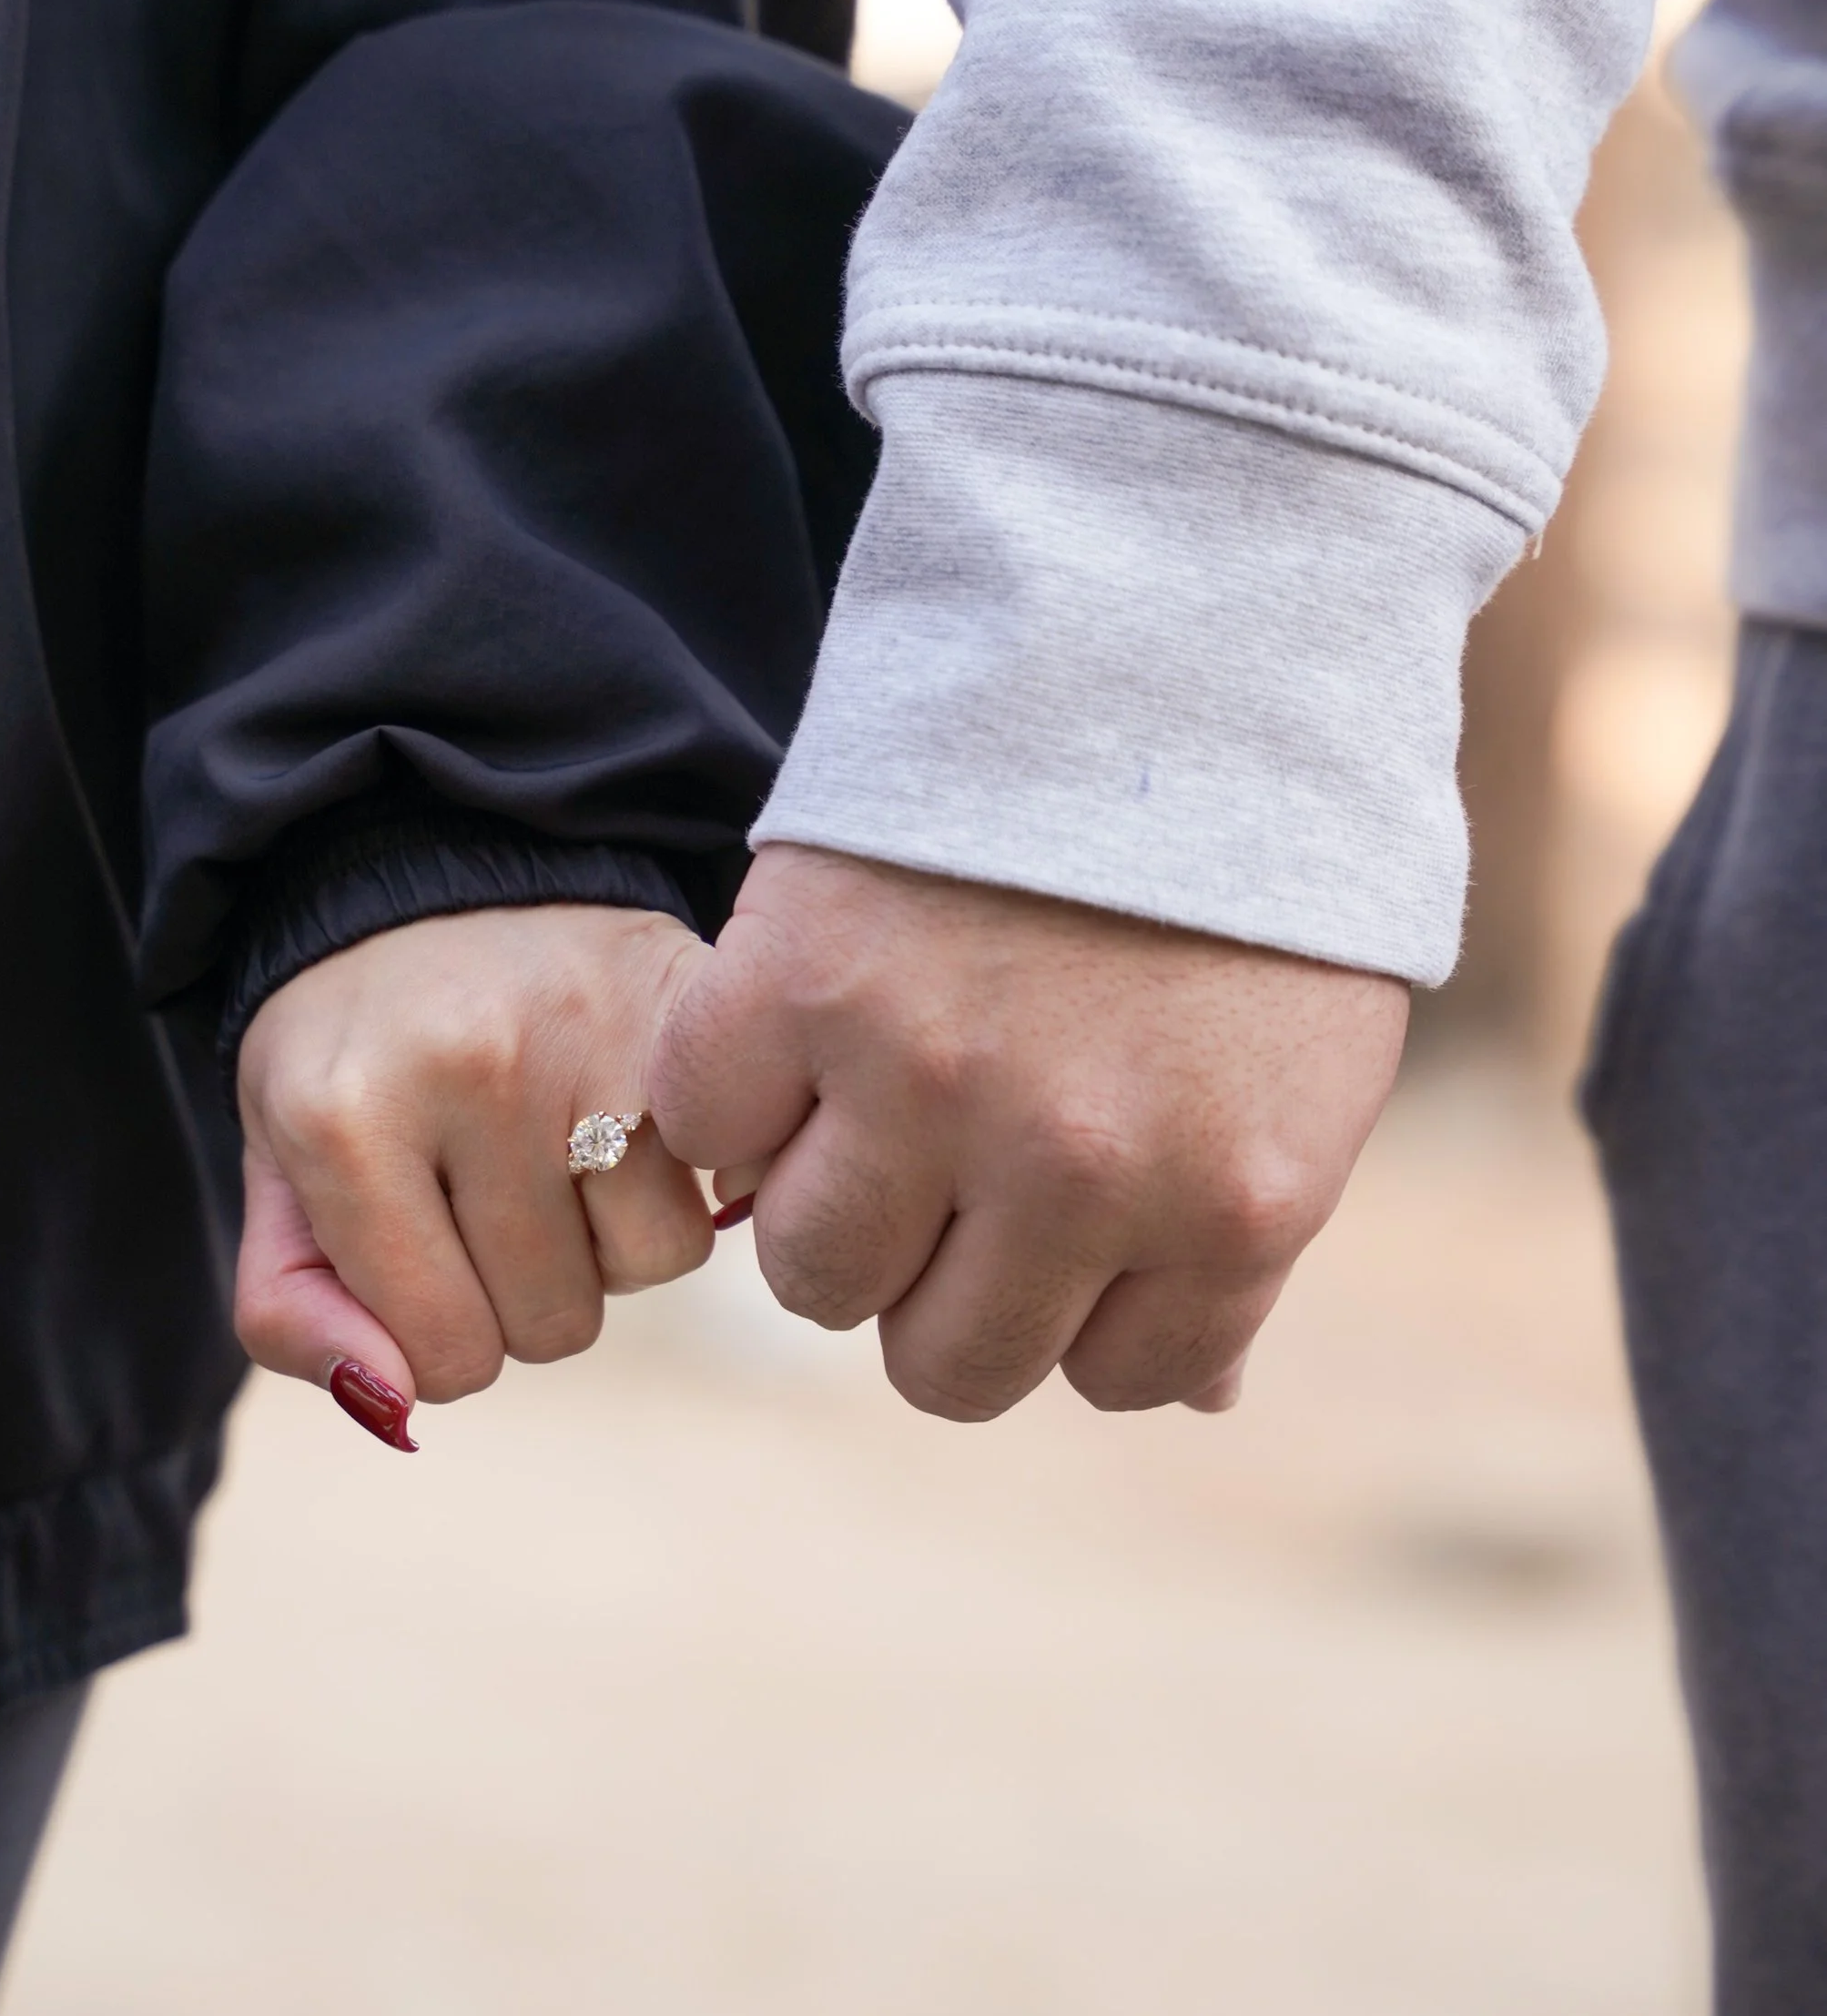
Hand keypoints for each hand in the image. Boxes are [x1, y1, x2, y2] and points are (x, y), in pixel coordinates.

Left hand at [234, 902, 711, 1442]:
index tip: (427, 1249)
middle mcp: (467, 1068)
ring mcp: (586, 1034)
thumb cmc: (352, 1055)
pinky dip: (685, 1180)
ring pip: (650, 1265)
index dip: (444, 1333)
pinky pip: (719, 1187)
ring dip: (610, 1237)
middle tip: (490, 1183)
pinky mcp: (680, 1009)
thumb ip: (294, 1314)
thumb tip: (392, 1404)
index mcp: (342, 1119)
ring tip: (559, 1144)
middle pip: (556, 1326)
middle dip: (526, 1286)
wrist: (427, 869)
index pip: (449, 1360)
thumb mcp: (278, 1180)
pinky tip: (629, 1123)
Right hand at [651, 845, 1406, 1419]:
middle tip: (949, 1183)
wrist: (1174, 623)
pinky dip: (732, 1095)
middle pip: (950, 1365)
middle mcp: (1080, 1171)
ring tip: (866, 1104)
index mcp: (1232, 1203)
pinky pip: (707, 1128)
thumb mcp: (1308, 1068)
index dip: (1078, 1312)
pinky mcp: (802, 987)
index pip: (1113, 1379)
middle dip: (944, 1291)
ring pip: (816, 1275)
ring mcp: (931, 1083)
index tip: (1064, 1232)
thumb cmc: (1250, 856)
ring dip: (830, 1209)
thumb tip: (1200, 1392)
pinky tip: (795, 1027)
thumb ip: (1233, 1235)